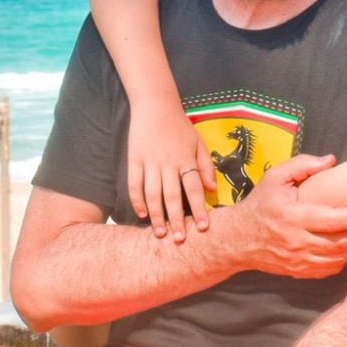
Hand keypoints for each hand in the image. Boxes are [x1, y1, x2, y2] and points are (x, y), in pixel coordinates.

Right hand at [126, 103, 212, 239]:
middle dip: (177, 220)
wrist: (155, 105)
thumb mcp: (199, 142)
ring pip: (153, 194)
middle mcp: (168, 163)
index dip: (199, 209)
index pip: (194, 189)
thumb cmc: (180, 126)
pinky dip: (137, 200)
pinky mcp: (134, 160)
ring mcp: (149, 162)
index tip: (203, 228)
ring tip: (161, 233)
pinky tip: (142, 214)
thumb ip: (206, 165)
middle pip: (172, 196)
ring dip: (157, 215)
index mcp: (186, 159)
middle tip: (180, 240)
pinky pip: (134, 184)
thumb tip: (212, 188)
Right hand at [232, 155, 346, 278]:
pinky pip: (328, 269)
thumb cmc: (260, 203)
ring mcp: (297, 259)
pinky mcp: (297, 271)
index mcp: (293, 215)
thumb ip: (303, 165)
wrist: (238, 237)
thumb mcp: (275, 177)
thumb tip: (331, 160)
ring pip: (338, 258)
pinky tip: (338, 245)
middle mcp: (296, 241)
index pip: (335, 219)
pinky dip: (339, 259)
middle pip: (341, 241)